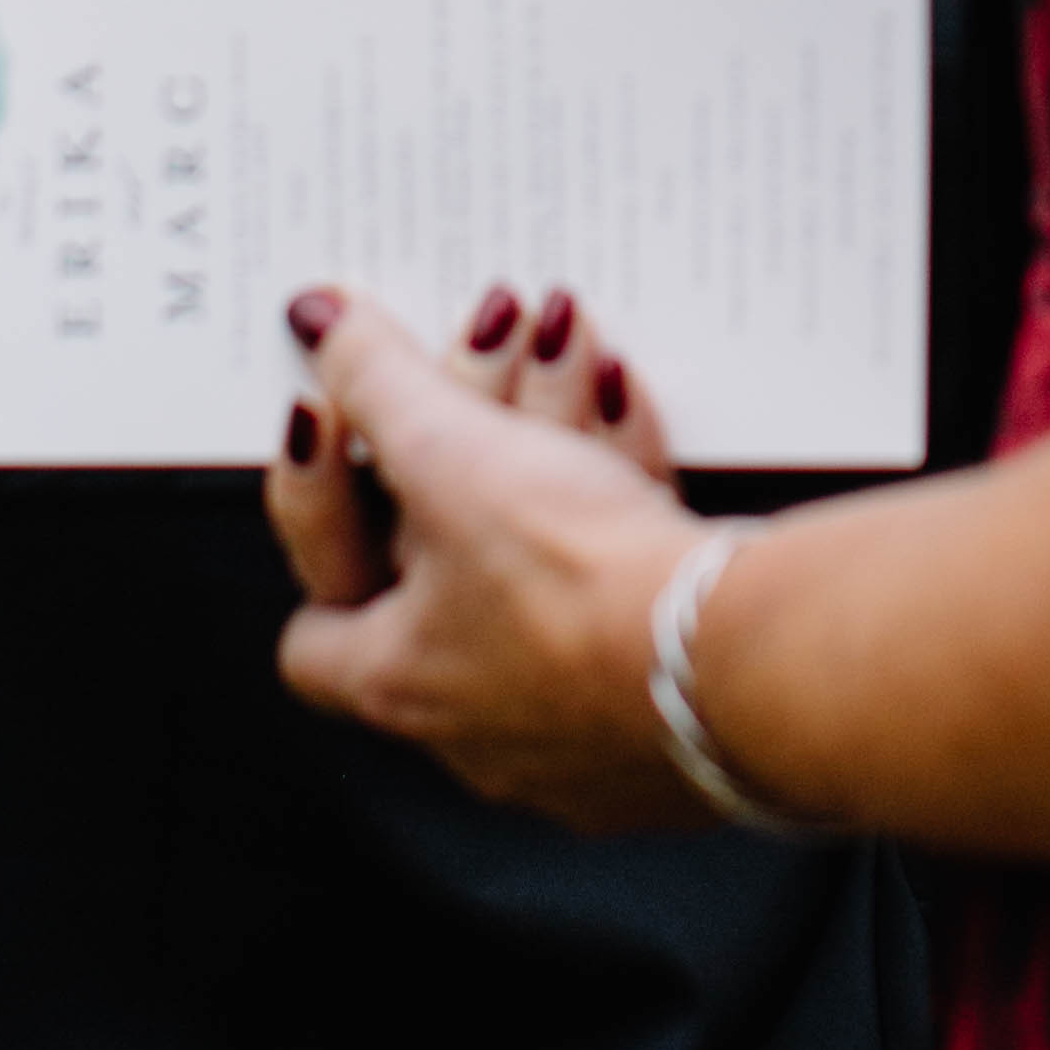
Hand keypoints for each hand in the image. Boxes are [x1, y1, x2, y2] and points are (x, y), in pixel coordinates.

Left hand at [263, 295, 700, 833]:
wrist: (739, 661)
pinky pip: (623, 575)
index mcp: (397, 683)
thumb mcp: (447, 455)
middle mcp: (478, 721)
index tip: (338, 420)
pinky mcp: (669, 697)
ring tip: (561, 337)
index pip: (311, 628)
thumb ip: (373, 383)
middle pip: (440, 557)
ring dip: (542, 440)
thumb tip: (317, 329)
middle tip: (482, 346)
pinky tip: (625, 390)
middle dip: (459, 438)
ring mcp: (579, 719)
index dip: (320, 513)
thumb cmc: (577, 594)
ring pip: (539, 556)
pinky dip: (619, 481)